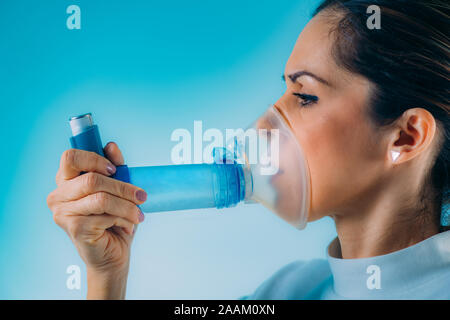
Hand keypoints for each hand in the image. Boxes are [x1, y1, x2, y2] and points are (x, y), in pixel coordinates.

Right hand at [47, 142, 146, 297]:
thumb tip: (112, 146)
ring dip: (127, 205)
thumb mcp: (118, 189)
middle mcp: (58, 196)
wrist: (113, 254)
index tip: (115, 169)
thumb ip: (115, 167)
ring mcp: (63, 213)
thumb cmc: (114, 219)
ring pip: (101, 198)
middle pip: (91, 179)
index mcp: (66, 181)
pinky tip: (128, 226)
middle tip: (142, 196)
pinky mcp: (74, 228)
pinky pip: (105, 215)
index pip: (71, 157)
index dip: (95, 159)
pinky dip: (123, 218)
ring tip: (139, 213)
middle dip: (123, 187)